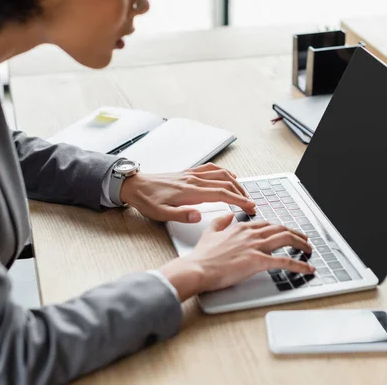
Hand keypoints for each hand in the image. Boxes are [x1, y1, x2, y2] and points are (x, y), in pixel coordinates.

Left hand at [120, 163, 255, 222]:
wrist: (134, 185)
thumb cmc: (146, 200)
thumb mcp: (160, 214)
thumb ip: (180, 215)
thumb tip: (198, 216)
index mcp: (190, 192)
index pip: (221, 194)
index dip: (238, 200)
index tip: (250, 207)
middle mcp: (193, 180)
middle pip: (225, 183)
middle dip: (242, 193)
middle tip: (251, 204)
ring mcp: (191, 175)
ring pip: (220, 174)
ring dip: (235, 183)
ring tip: (243, 193)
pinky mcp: (188, 173)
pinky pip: (211, 169)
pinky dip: (224, 173)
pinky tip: (228, 177)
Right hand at [159, 213, 314, 300]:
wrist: (197, 269)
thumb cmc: (202, 256)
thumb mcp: (210, 233)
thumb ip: (220, 222)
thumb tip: (227, 214)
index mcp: (241, 227)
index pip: (267, 224)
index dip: (280, 228)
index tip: (287, 231)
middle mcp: (250, 234)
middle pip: (280, 229)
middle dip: (296, 233)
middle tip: (304, 239)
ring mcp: (255, 247)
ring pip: (286, 239)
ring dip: (301, 243)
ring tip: (309, 249)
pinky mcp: (257, 261)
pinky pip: (284, 261)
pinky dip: (299, 264)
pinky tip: (308, 268)